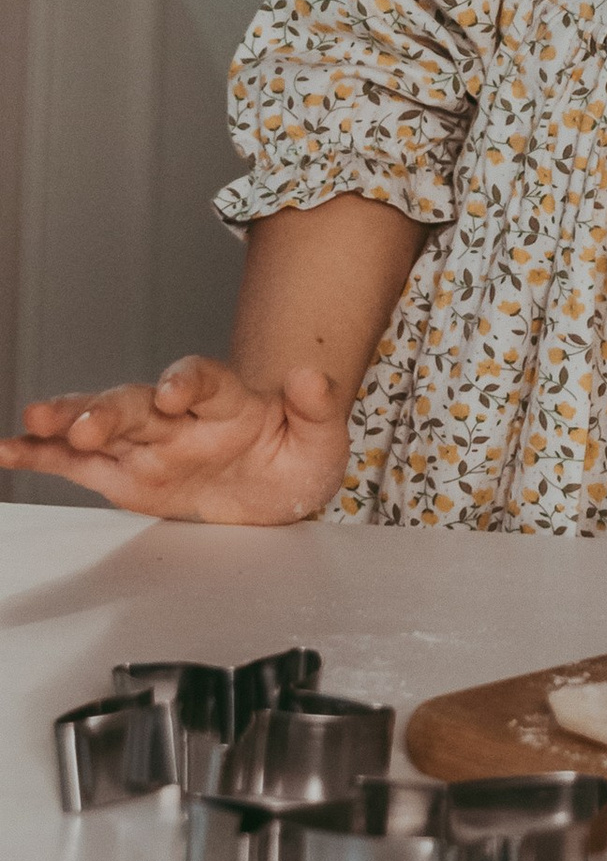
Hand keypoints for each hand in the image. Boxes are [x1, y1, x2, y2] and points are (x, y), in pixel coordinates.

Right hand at [0, 354, 349, 524]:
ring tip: (35, 420)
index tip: (175, 390)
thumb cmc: (296, 454)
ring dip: (69, 421)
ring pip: (101, 425)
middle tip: (87, 423)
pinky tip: (8, 449)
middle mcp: (180, 417)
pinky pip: (77, 463)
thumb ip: (317, 406)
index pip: (206, 379)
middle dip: (112, 409)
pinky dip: (41, 455)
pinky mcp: (125, 473)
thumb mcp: (322, 437)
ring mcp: (148, 443)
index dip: (189, 379)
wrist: (276, 484)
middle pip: (141, 402)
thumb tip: (311, 376)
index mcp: (230, 402)